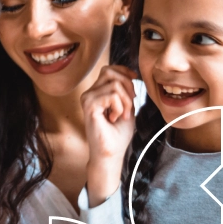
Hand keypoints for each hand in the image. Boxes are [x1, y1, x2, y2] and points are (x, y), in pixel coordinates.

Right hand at [81, 65, 138, 205]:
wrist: (110, 153)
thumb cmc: (117, 134)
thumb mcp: (126, 107)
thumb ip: (125, 91)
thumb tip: (130, 75)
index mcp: (96, 93)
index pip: (108, 70)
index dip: (124, 71)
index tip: (135, 80)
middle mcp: (89, 94)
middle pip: (110, 72)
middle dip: (128, 86)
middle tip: (130, 105)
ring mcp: (87, 99)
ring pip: (114, 84)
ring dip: (125, 101)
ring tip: (122, 115)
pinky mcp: (89, 106)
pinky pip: (112, 95)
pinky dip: (120, 107)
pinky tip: (114, 117)